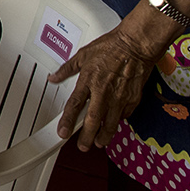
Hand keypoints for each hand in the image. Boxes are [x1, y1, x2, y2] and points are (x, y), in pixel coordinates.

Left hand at [47, 25, 159, 150]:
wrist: (136, 45)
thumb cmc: (112, 47)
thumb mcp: (83, 54)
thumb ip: (67, 69)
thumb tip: (54, 77)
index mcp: (89, 80)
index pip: (75, 105)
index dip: (67, 121)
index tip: (63, 133)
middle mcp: (103, 91)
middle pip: (92, 120)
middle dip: (86, 137)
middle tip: (83, 146)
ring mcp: (119, 97)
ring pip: (110, 123)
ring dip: (104, 135)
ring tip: (99, 142)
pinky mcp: (133, 99)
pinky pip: (124, 115)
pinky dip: (118, 120)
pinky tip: (114, 122)